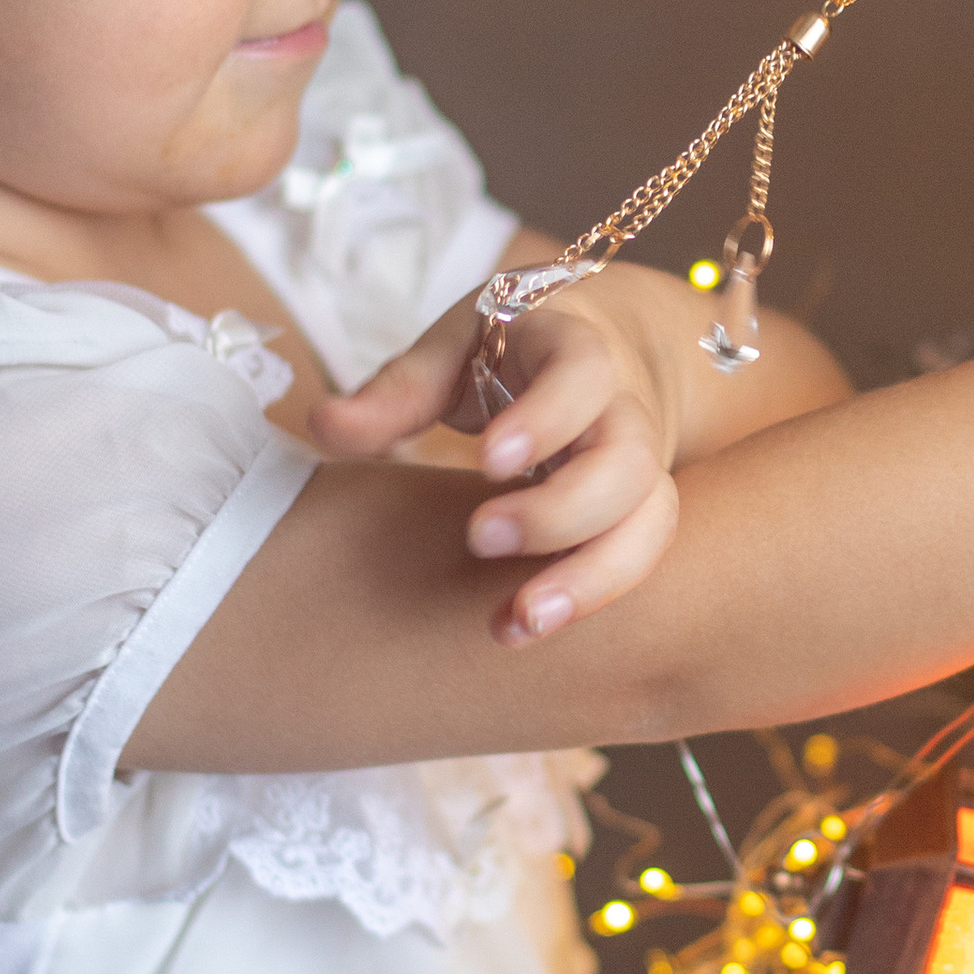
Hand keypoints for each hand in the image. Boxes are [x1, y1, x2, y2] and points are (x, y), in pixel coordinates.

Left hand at [306, 285, 680, 644]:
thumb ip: (396, 390)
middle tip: (481, 539)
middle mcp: (625, 407)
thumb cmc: (510, 348)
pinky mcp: (639, 511)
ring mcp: (641, 464)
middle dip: (562, 511)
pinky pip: (638, 557)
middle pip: (630, 462)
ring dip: (590, 579)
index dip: (546, 418)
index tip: (489, 461)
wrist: (606, 346)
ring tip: (518, 622)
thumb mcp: (454, 348)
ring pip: (651, 522)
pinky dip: (588, 598)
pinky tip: (521, 627)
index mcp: (576, 347)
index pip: (583, 374)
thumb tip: (322, 426)